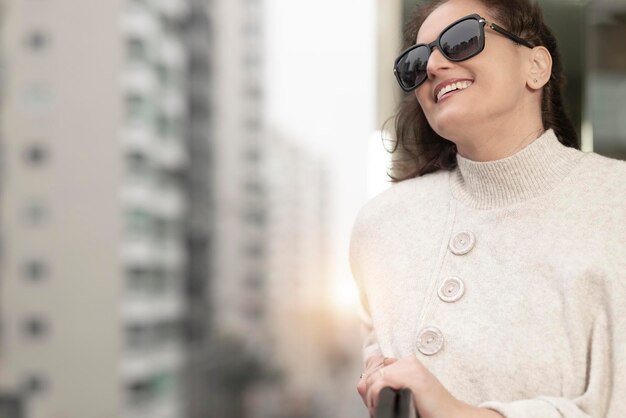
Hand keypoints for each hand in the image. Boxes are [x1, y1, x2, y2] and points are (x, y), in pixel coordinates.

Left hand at [357, 355, 503, 417]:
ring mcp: (410, 367)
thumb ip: (388, 384)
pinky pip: (380, 383)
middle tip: (377, 408)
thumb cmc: (431, 409)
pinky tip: (386, 406)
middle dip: (369, 394)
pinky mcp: (412, 376)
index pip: (374, 367)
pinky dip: (377, 398)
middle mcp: (408, 362)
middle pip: (371, 374)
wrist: (452, 416)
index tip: (375, 401)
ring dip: (372, 399)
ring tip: (380, 410)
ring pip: (373, 379)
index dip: (371, 387)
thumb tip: (365, 383)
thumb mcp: (405, 393)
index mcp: (407, 364)